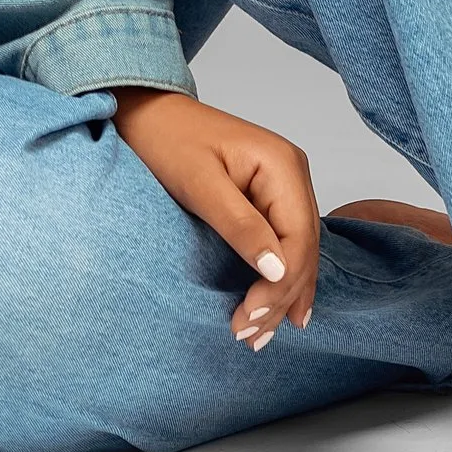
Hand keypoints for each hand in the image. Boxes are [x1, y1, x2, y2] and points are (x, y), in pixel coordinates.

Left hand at [112, 89, 319, 349]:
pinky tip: (276, 307)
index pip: (298, 239)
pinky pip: (284, 243)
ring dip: (281, 295)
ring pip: (297, 252)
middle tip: (249, 336)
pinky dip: (277, 277)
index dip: (280, 285)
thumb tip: (278, 270)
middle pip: (302, 250)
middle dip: (280, 298)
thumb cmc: (167, 141)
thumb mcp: (200, 185)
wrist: (148, 115)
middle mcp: (292, 173)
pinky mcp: (269, 196)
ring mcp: (284, 184)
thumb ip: (240, 226)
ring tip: (259, 335)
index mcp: (282, 165)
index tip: (250, 318)